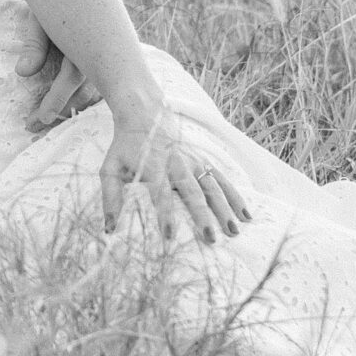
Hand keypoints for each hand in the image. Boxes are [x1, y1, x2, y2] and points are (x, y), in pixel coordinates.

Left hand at [16, 6, 100, 131]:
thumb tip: (22, 73)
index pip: (69, 79)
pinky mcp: (104, 62)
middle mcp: (97, 55)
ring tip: (46, 122)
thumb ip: (33, 45)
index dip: (55, 101)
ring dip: (71, 109)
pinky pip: (98, 86)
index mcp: (81, 44)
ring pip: (92, 92)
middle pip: (82, 93)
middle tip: (34, 125)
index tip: (40, 119)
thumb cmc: (52, 3)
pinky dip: (85, 100)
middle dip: (60, 112)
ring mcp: (103, 59)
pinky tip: (70, 111)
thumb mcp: (40, 18)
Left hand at [97, 105, 251, 244]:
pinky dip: (236, 197)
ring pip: (213, 186)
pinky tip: (246, 215)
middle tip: (210, 238)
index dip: (165, 213)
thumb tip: (109, 228)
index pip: (160, 192)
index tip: (169, 235)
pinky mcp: (204, 162)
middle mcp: (177, 164)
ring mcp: (194, 162)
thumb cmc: (126, 148)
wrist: (144, 116)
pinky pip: (223, 180)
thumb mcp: (110, 168)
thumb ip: (110, 197)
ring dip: (224, 209)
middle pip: (192, 191)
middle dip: (202, 216)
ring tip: (233, 230)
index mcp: (153, 166)